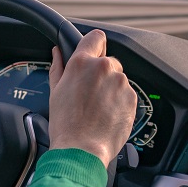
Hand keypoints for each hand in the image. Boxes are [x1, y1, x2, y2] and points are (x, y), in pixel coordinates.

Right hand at [47, 30, 136, 166]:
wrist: (82, 149)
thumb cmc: (66, 124)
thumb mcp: (55, 92)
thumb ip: (58, 67)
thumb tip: (58, 52)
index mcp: (82, 63)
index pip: (96, 37)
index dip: (95, 45)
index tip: (94, 53)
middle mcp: (104, 68)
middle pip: (108, 61)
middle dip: (101, 74)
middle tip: (89, 93)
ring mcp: (120, 83)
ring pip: (118, 79)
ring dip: (111, 89)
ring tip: (97, 109)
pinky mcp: (132, 98)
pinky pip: (127, 94)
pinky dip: (120, 103)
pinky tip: (107, 116)